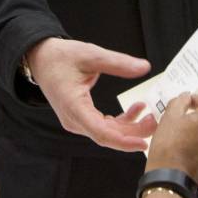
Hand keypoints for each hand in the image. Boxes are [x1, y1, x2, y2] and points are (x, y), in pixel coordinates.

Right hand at [25, 37, 156, 150]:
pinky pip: (104, 126)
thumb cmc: (61, 57)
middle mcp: (74, 119)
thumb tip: (144, 67)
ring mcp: (77, 121)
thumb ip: (118, 63)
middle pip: (108, 136)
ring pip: (108, 133)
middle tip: (156, 121)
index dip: (124, 141)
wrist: (41, 58)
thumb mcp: (91, 55)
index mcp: (74, 106)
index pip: (101, 133)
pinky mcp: (81, 118)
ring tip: (150, 115)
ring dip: (130, 127)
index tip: (144, 143)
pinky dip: (121, 121)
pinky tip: (136, 109)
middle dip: (134, 132)